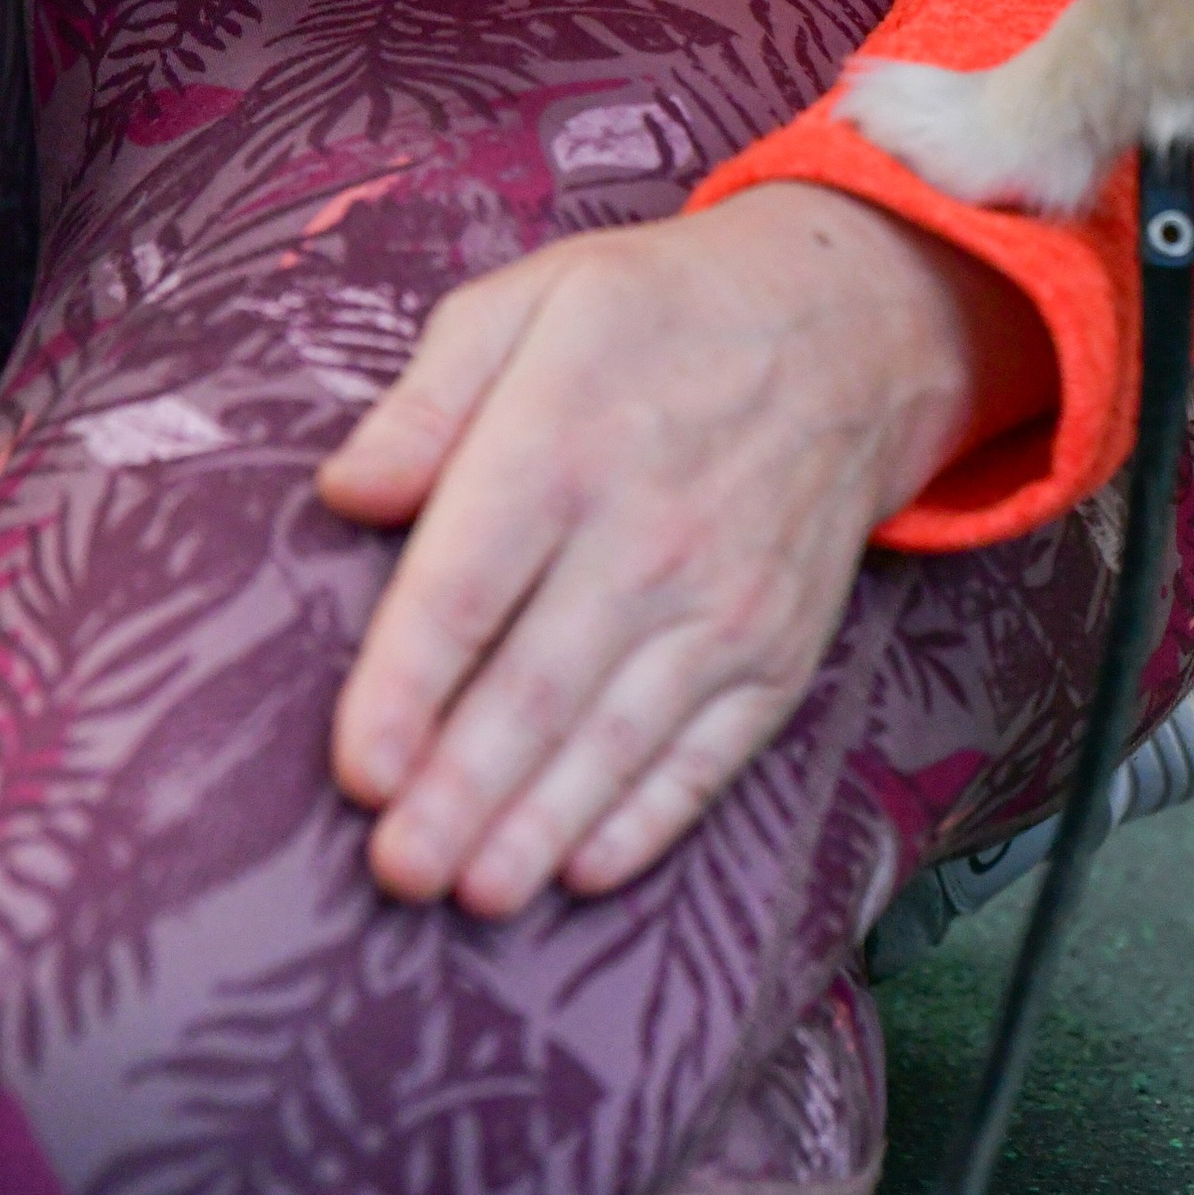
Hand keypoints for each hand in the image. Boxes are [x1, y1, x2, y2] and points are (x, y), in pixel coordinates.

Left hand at [319, 185, 1054, 911]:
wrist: (848, 329)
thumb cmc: (656, 317)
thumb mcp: (530, 302)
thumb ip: (427, 399)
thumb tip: (345, 491)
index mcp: (563, 443)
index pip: (468, 589)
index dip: (407, 691)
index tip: (357, 772)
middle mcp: (649, 536)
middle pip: (537, 689)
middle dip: (462, 794)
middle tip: (396, 872)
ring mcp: (725, 604)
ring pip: (619, 740)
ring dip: (542, 828)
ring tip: (474, 892)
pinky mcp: (778, 649)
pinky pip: (710, 753)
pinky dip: (651, 819)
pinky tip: (587, 869)